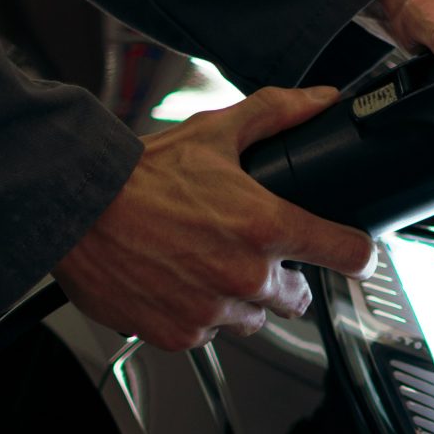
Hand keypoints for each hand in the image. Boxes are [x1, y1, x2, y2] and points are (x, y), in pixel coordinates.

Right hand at [53, 87, 378, 350]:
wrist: (72, 208)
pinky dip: (200, 315)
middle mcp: (245, 276)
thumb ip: (277, 114)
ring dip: (242, 299)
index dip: (361, 255)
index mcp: (267, 227)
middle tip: (256, 253)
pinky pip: (208, 334)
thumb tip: (320, 99)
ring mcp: (211, 311)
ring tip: (210, 265)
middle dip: (286, 277)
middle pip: (300, 298)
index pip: (350, 255)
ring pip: (253, 319)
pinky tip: (180, 283)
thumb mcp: (215, 132)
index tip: (360, 257)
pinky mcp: (178, 334)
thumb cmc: (139, 174)